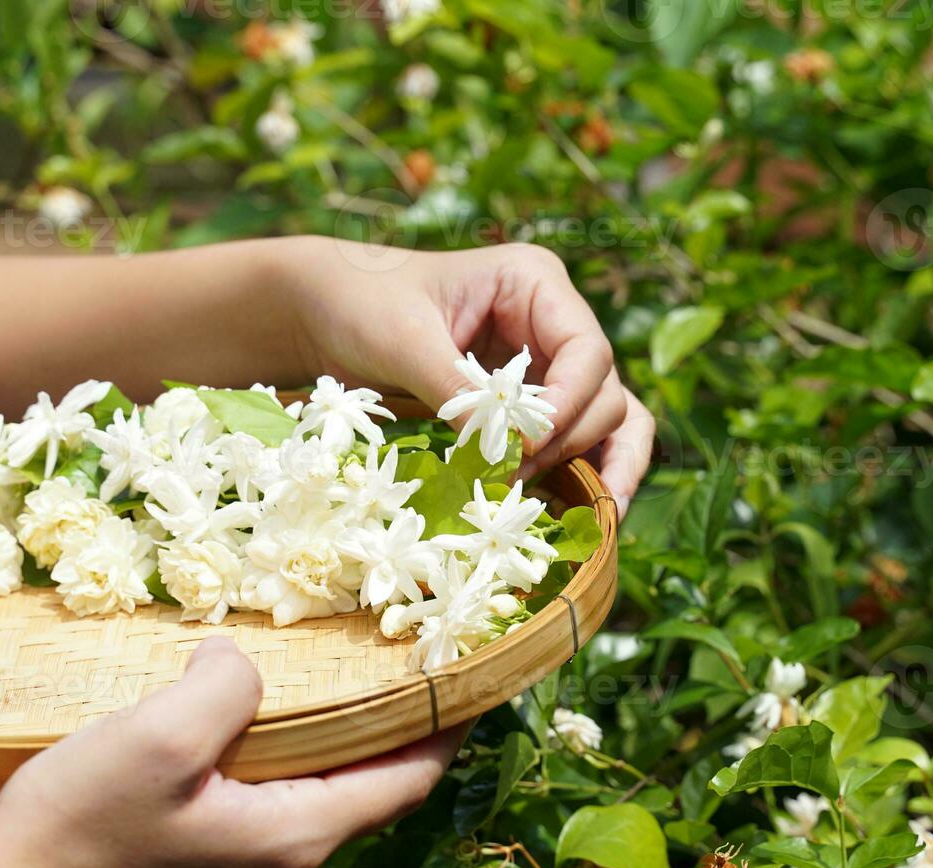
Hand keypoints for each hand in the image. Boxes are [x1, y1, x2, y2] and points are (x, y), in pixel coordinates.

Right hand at [0, 637, 461, 867]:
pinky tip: (209, 760)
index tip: (469, 680)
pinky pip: (252, 839)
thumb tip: (246, 667)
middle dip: (360, 732)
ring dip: (296, 761)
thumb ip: (231, 686)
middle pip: (351, 796)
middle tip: (357, 666)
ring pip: (296, 816)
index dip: (445, 726)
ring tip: (272, 702)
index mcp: (295, 842)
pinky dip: (253, 791)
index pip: (407, 781)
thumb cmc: (76, 829)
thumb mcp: (159, 734)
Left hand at [278, 237, 653, 513]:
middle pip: (603, 392)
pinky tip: (590, 516)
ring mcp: (546, 367)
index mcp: (534, 283)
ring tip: (595, 518)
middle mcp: (553, 323)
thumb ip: (454, 389)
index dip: (570, 403)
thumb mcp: (402, 339)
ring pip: (608, 421)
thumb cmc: (360, 302)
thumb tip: (502, 448)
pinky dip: (585, 475)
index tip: (528, 444)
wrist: (324, 314)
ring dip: (596, 467)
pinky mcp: (528, 408)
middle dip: (570, 440)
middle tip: (514, 477)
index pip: (586, 349)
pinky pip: (577, 442)